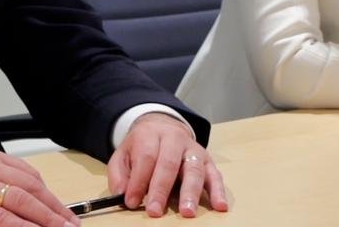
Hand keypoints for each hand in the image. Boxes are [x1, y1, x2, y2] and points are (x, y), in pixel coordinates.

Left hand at [107, 112, 227, 217]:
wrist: (163, 126)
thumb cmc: (142, 146)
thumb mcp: (123, 154)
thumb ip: (119, 174)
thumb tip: (122, 194)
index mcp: (151, 135)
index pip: (146, 157)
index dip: (138, 181)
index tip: (132, 202)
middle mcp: (175, 139)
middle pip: (169, 163)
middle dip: (161, 189)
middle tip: (155, 211)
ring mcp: (193, 150)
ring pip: (194, 169)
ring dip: (191, 193)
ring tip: (187, 212)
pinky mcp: (207, 160)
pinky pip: (215, 175)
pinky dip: (218, 191)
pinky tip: (219, 206)